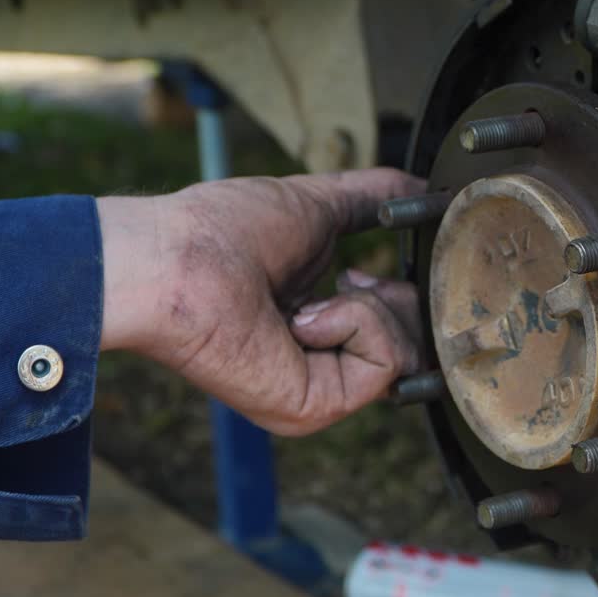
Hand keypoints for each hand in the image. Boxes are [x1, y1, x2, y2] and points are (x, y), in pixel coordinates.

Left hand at [97, 168, 425, 435]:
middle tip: (348, 283)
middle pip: (413, 346)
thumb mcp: (315, 205)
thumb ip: (371, 197)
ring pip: (405, 353)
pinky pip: (384, 363)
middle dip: (396, 302)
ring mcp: (318, 391)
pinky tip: (302, 319)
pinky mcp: (316, 406)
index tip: (359, 274)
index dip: (397, 296)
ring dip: (369, 309)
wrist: (175, 260)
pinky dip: (354, 322)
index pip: (395, 329)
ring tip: (309, 302)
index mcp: (317, 328)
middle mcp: (318, 365)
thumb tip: (422, 190)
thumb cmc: (220, 231)